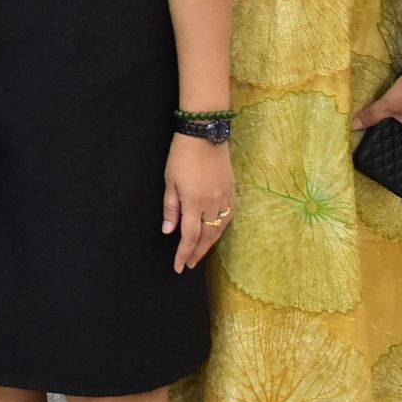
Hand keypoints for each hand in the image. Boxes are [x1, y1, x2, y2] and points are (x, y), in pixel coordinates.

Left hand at [162, 136, 234, 272]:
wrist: (205, 134)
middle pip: (206, 236)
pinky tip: (216, 231)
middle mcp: (212, 204)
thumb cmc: (182, 155)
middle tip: (188, 264)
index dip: (183, 253)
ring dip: (210, 243)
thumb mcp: (170, 181)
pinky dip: (222, 228)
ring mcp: (224, 197)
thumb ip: (171, 207)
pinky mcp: (232, 190)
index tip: (178, 267)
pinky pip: (229, 215)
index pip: (189, 236)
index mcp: (194, 203)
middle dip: (197, 253)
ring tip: (200, 253)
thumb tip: (170, 231)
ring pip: (219, 228)